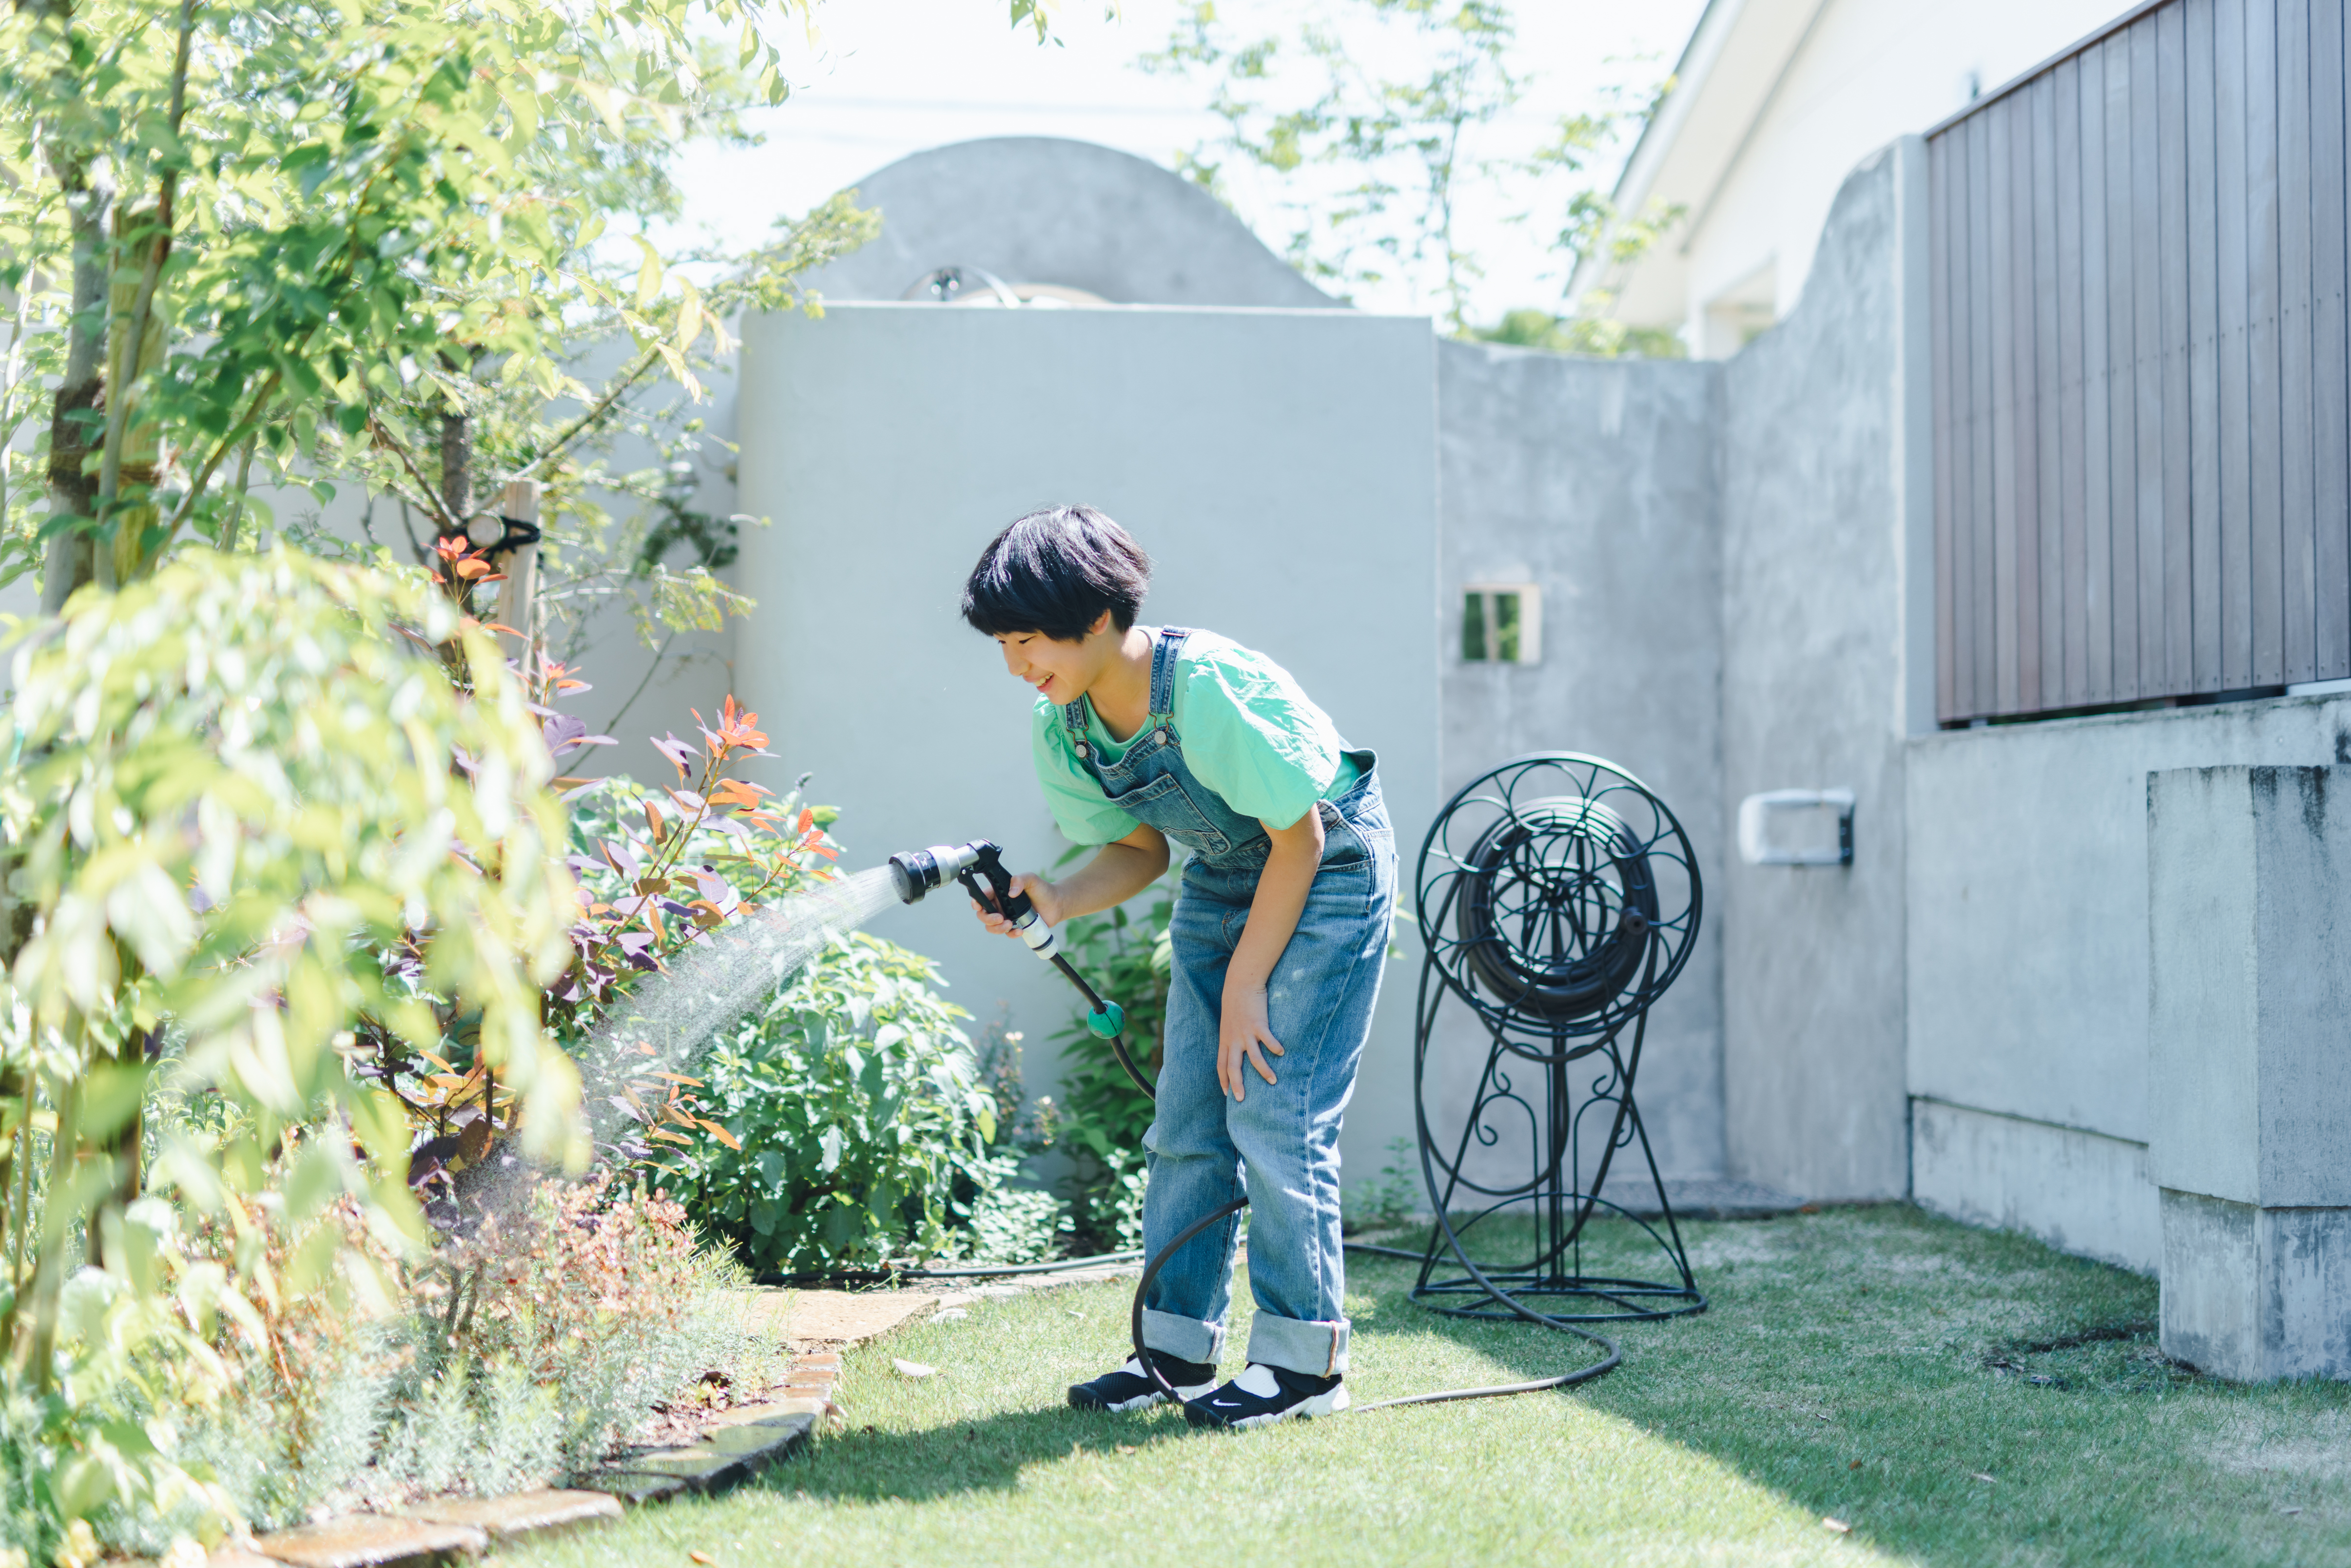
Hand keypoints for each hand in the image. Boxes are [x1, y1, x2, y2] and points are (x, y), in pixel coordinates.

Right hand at [971, 871, 1062, 935]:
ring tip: (1010, 924)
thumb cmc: (1043, 889)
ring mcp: (1007, 917)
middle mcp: (1001, 906)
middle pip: (984, 915)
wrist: (1056, 904)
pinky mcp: (1015, 927)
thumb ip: (1019, 880)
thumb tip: (1011, 892)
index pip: (982, 897)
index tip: (978, 906)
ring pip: (992, 927)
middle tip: (1000, 918)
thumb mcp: (1031, 879)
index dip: (976, 902)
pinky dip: (1011, 934)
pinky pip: (1007, 934)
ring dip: (997, 928)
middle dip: (988, 918)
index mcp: (1000, 893)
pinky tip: (1019, 930)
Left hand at [1218, 982, 1283, 1100]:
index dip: (1223, 1080)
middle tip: (1241, 1100)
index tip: (1226, 1094)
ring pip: (1254, 1059)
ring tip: (1273, 1081)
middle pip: (1233, 1068)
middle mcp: (1234, 1040)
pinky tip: (1281, 1052)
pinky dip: (1274, 1047)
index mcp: (1225, 1040)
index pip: (1221, 1065)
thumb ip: (1233, 1037)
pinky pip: (1267, 1040)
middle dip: (1237, 1085)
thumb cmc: (1236, 1003)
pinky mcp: (1258, 1024)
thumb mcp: (1229, 1023)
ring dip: (1264, 1072)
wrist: (1240, 984)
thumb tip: (1238, 1049)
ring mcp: (1246, 1033)